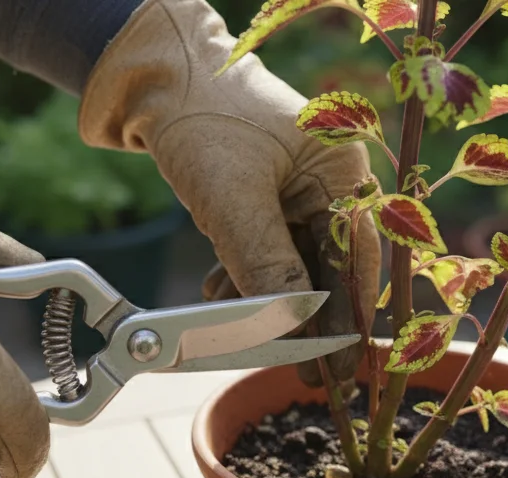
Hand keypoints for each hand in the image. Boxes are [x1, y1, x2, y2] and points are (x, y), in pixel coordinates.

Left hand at [78, 0, 381, 385]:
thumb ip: (267, 264)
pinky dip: (245, 276)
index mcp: (344, 172)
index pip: (355, 260)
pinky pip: (266, 249)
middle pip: (327, 266)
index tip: (335, 368)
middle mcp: (330, 182)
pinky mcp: (265, 197)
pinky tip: (221, 294)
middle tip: (295, 369)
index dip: (346, 319)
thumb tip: (290, 325)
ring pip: (293, 263)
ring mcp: (298, 189)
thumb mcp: (235, 200)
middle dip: (303, 316)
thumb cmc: (203, 118)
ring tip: (239, 331)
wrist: (152, 77)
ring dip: (266, 299)